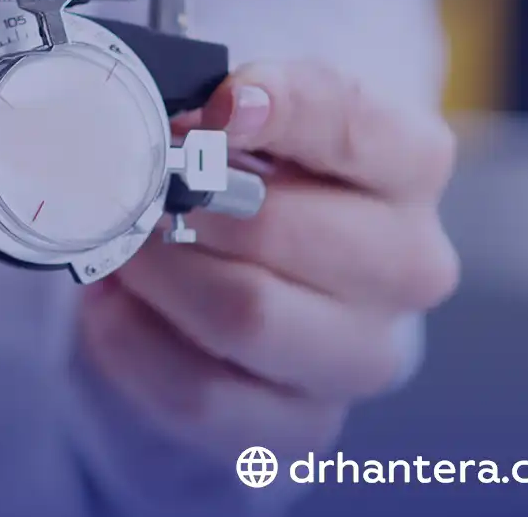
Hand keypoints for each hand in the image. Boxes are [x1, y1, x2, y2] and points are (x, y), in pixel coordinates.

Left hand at [78, 60, 459, 462]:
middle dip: (184, 203)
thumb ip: (231, 103)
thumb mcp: (253, 117)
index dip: (278, 106)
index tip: (214, 106)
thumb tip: (182, 115)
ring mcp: (363, 354)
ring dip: (157, 272)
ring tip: (124, 246)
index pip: (354, 125)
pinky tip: (116, 307)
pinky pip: (202, 392)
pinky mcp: (305, 424)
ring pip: (242, 314)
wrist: (254, 277)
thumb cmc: (257, 180)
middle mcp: (408, 264)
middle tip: (134, 187)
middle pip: (279, 228)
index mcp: (410, 166)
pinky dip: (136, 342)